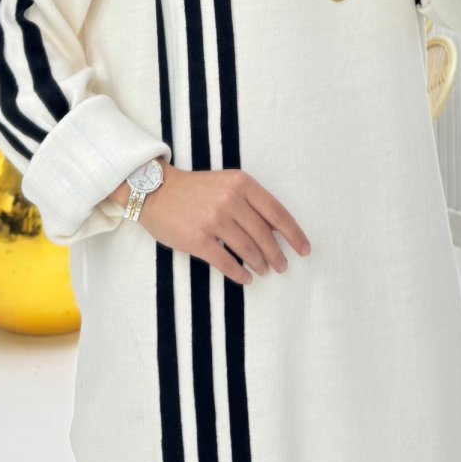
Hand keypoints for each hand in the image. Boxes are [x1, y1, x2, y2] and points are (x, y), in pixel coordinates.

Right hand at [138, 162, 312, 285]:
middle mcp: (230, 199)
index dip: (294, 233)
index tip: (304, 249)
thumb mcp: (226, 184)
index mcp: (241, 183)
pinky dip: (239, 273)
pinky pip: (226, 262)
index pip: (276, 212)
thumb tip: (275, 230)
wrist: (156, 191)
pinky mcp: (197, 240)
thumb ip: (249, 202)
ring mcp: (213, 220)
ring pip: (247, 249)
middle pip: (264, 234)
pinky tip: (245, 278)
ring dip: (260, 264)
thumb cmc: (195, 189)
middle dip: (277, 254)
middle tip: (283, 266)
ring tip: (264, 271)